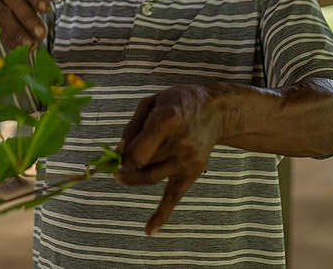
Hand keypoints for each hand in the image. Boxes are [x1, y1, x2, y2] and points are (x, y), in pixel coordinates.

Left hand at [115, 85, 224, 234]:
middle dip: (126, 166)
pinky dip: (161, 215)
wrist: (215, 111)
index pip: (137, 151)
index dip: (122, 156)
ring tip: (124, 175)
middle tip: (118, 164)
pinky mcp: (192, 173)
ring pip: (151, 178)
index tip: (117, 153)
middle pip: (142, 165)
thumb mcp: (152, 102)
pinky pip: (174, 197)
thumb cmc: (178, 103)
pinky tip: (150, 231)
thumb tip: (117, 150)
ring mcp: (187, 161)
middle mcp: (178, 144)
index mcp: (166, 121)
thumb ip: (132, 127)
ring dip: (134, 178)